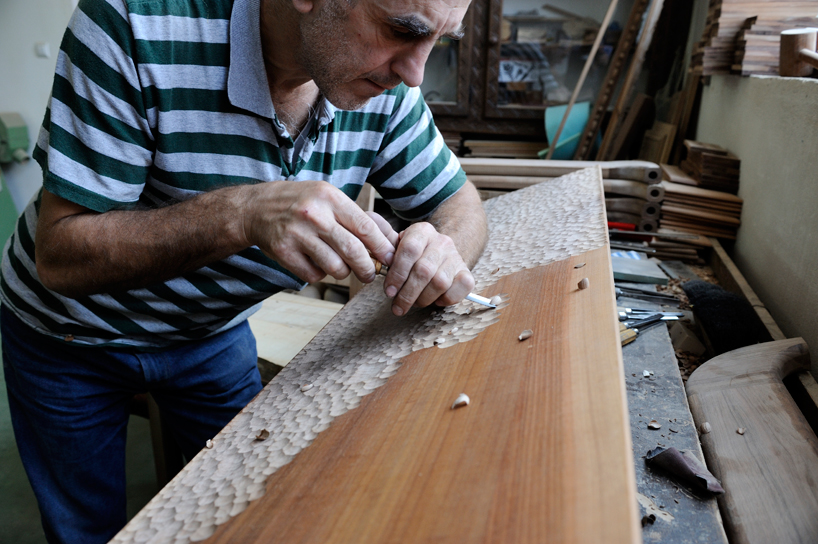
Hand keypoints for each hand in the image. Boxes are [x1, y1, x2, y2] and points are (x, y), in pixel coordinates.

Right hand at [243, 181, 395, 282]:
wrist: (257, 207)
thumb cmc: (302, 203)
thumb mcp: (328, 197)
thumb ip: (356, 217)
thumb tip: (390, 241)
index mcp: (330, 198)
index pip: (365, 228)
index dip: (383, 247)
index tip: (390, 259)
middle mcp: (314, 215)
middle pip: (354, 251)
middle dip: (368, 268)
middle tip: (370, 273)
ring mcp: (298, 235)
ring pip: (335, 268)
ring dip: (343, 272)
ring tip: (340, 265)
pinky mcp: (284, 253)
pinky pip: (314, 276)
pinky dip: (320, 274)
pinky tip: (316, 263)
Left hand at [369, 217, 474, 315]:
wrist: (443, 254)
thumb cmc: (414, 254)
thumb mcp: (398, 244)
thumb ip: (384, 239)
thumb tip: (368, 220)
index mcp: (422, 231)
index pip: (409, 250)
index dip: (397, 273)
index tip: (388, 291)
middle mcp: (442, 242)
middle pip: (424, 270)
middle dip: (407, 293)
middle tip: (397, 306)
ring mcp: (456, 257)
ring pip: (440, 283)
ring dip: (423, 299)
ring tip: (413, 303)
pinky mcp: (467, 274)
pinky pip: (458, 290)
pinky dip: (444, 300)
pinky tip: (433, 300)